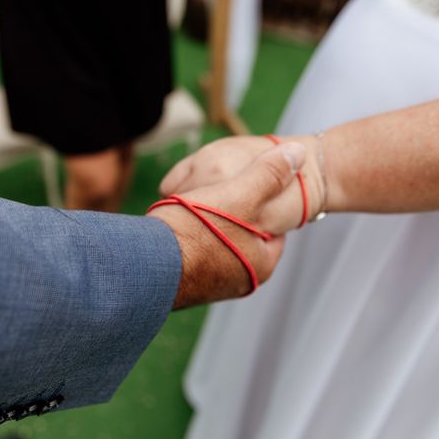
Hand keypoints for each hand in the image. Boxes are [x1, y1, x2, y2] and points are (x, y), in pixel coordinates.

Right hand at [148, 142, 306, 308]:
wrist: (140, 269)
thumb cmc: (194, 233)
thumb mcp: (240, 196)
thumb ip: (270, 174)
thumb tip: (298, 153)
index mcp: (262, 262)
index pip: (270, 221)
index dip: (255, 197)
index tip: (237, 186)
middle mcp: (242, 279)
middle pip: (243, 231)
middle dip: (228, 210)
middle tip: (211, 196)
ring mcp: (213, 284)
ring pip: (217, 240)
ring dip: (206, 222)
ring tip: (189, 208)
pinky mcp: (188, 284)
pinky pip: (195, 252)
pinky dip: (189, 237)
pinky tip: (176, 225)